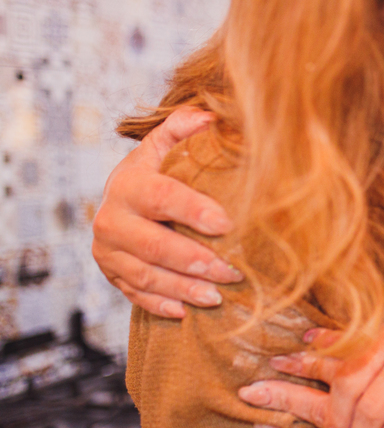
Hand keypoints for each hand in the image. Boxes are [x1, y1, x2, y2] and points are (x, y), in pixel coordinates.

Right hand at [91, 107, 241, 317]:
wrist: (125, 199)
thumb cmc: (159, 172)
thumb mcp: (168, 146)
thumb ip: (184, 128)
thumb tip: (210, 115)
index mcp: (129, 183)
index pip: (161, 196)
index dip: (193, 210)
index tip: (227, 224)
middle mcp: (110, 218)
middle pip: (151, 244)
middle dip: (193, 260)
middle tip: (232, 272)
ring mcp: (107, 250)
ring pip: (143, 275)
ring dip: (182, 288)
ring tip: (218, 297)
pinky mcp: (110, 274)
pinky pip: (133, 295)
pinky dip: (161, 304)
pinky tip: (188, 312)